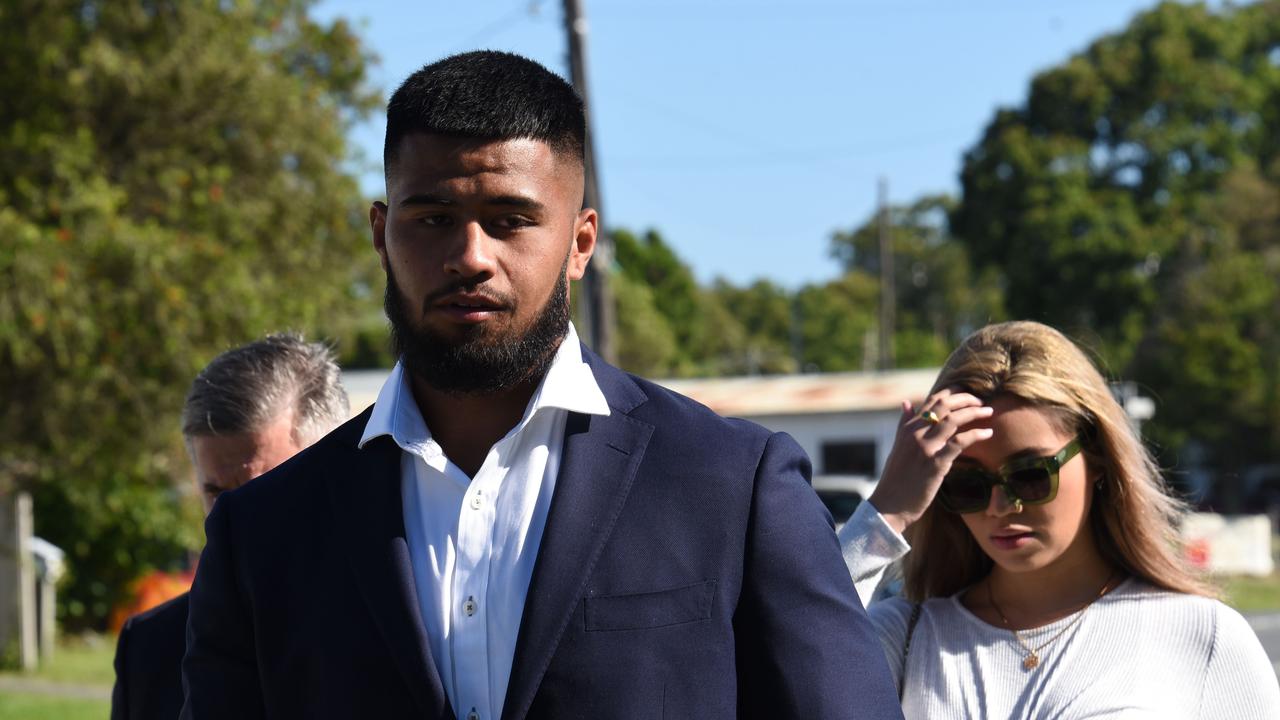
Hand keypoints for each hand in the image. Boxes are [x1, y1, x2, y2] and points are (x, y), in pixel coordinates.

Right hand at [868, 389, 993, 533]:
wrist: (888, 505)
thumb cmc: (894, 479)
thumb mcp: (898, 447)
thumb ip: (904, 424)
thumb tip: (906, 403)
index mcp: (907, 429)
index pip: (931, 401)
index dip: (951, 393)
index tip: (966, 393)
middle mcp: (915, 434)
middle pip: (944, 406)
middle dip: (965, 399)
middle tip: (980, 401)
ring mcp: (925, 448)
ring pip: (953, 420)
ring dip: (974, 413)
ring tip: (988, 412)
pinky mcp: (935, 464)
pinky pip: (959, 443)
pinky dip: (976, 435)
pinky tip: (988, 434)